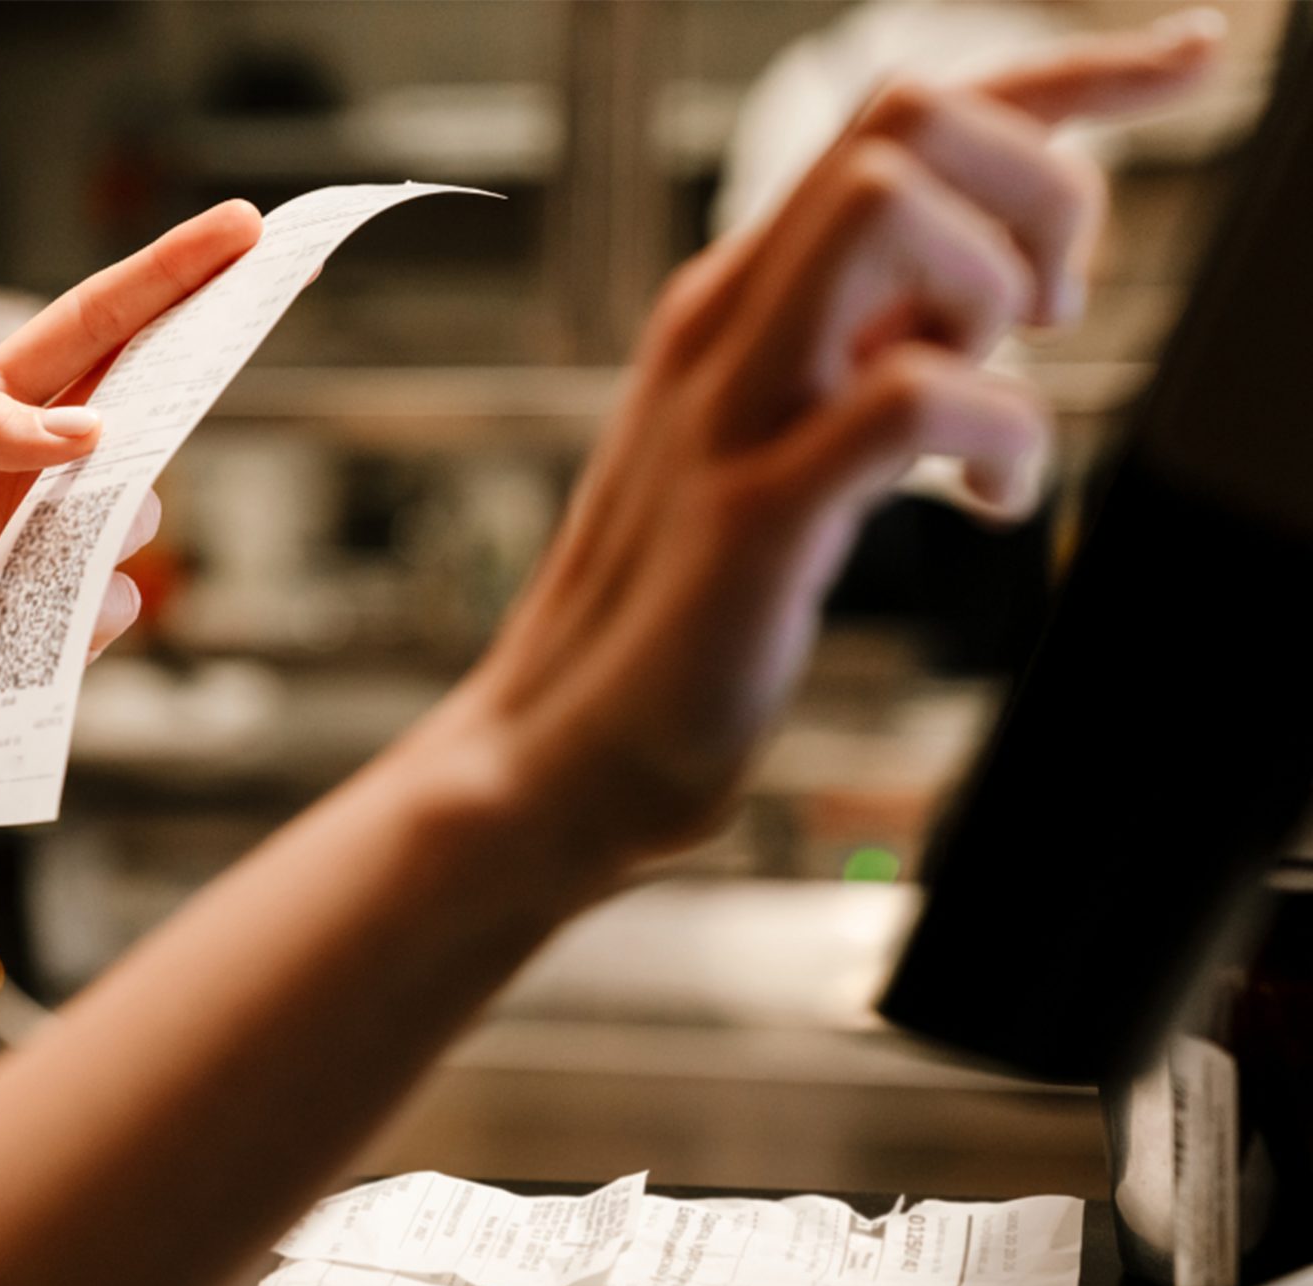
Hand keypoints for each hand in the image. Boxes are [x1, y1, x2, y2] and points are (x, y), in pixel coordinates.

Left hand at [0, 202, 263, 833]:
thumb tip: (88, 426)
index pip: (80, 330)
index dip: (158, 277)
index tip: (237, 230)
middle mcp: (21, 473)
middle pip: (130, 396)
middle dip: (190, 351)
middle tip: (260, 297)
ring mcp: (48, 548)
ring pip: (136, 504)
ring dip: (114, 513)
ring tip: (36, 553)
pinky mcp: (66, 625)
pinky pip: (118, 599)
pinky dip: (86, 610)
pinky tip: (28, 633)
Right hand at [443, 15, 1219, 861]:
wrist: (557, 754)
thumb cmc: (677, 617)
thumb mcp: (772, 442)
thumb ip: (855, 351)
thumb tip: (986, 288)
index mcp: (732, 300)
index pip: (900, 117)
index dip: (1070, 73)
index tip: (1188, 62)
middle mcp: (721, 325)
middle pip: (906, 122)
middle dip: (1042, 189)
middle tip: (1052, 320)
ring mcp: (729, 409)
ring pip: (896, 210)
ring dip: (999, 291)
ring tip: (996, 410)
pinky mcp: (753, 511)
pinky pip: (918, 397)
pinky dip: (1002, 440)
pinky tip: (988, 507)